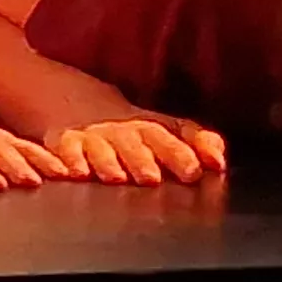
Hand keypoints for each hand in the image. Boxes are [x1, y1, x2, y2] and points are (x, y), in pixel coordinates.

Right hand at [47, 113, 225, 186]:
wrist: (81, 104)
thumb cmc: (135, 130)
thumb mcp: (168, 129)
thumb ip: (198, 142)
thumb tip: (219, 161)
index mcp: (150, 129)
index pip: (168, 138)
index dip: (181, 153)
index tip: (194, 171)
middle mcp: (121, 132)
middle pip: (133, 144)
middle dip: (142, 159)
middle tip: (151, 177)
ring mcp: (91, 137)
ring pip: (99, 148)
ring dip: (107, 162)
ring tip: (115, 177)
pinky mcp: (63, 143)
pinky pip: (62, 151)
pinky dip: (65, 160)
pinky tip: (71, 173)